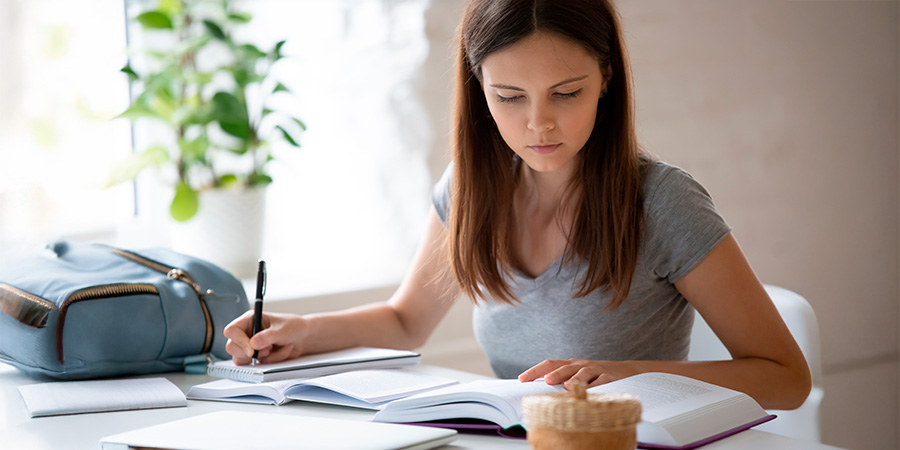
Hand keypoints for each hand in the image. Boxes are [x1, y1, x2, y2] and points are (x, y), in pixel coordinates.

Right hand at [223, 311, 309, 364]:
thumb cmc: (293, 327)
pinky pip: (255, 365)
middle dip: (250, 352)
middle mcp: (247, 332)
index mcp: (250, 320)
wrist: (303, 338)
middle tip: (267, 350)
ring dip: (262, 357)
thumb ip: (267, 337)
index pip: (232, 330)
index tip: (251, 350)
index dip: (238, 341)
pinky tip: (279, 352)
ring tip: (275, 348)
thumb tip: (253, 344)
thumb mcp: (282, 330)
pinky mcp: (256, 356)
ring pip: (242, 358)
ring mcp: (250, 346)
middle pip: (232, 347)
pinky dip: (270, 361)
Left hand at [518, 359, 637, 388]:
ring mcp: (596, 369)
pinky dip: (596, 386)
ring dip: (575, 379)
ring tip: (567, 387)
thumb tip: (539, 393)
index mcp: (570, 365)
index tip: (522, 379)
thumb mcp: (577, 376)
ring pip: (584, 372)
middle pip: (565, 367)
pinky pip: (602, 381)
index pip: (550, 364)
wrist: (626, 371)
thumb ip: (561, 382)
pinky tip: (590, 391)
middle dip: (555, 374)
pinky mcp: (610, 376)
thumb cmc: (595, 376)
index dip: (535, 370)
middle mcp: (581, 365)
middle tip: (546, 380)